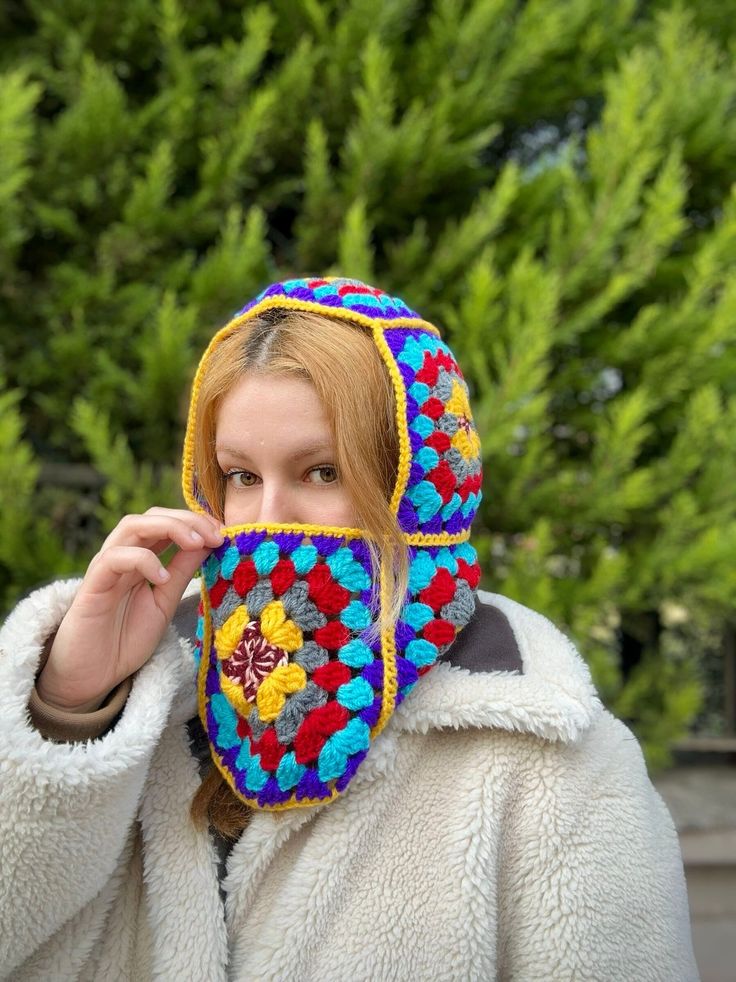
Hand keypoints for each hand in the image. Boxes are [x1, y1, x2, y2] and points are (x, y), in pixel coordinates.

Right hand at [36, 507, 223, 711]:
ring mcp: (105, 568)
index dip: (195, 522)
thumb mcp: (165, 601)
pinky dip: (142, 560)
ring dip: (169, 528)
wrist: (91, 676)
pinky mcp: (91, 586)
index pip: (166, 523)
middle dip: (186, 519)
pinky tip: (162, 578)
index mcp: (140, 559)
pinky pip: (113, 559)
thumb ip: (182, 571)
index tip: (223, 533)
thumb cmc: (125, 639)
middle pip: (151, 516)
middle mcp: (122, 556)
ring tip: (196, 544)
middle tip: (215, 534)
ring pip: (131, 526)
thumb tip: (210, 542)